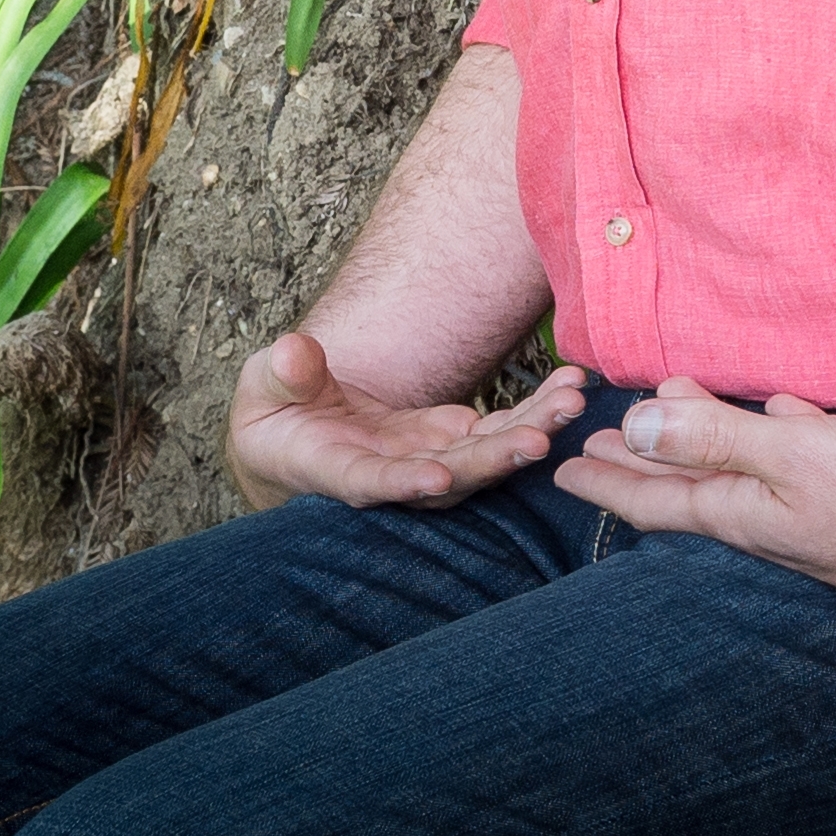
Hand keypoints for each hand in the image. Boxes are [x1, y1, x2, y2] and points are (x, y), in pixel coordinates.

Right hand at [227, 332, 583, 511]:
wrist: (295, 435)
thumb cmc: (273, 412)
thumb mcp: (264, 388)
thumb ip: (282, 374)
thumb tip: (294, 351)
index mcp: (333, 470)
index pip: (369, 483)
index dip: (402, 484)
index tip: (436, 478)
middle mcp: (390, 476)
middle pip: (448, 478)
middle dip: (492, 460)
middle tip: (538, 440)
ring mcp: (425, 460)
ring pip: (483, 457)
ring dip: (529, 432)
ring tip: (572, 402)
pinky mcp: (449, 439)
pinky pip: (496, 431)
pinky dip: (533, 412)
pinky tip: (569, 388)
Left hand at [558, 380, 835, 634]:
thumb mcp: (794, 459)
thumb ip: (716, 437)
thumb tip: (636, 426)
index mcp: (745, 514)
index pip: (657, 499)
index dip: (607, 481)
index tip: (563, 466)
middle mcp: (772, 521)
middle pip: (691, 487)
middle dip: (643, 461)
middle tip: (598, 441)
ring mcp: (815, 515)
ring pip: (741, 472)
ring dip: (702, 442)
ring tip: (676, 410)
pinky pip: (795, 461)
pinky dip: (772, 434)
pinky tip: (782, 411)